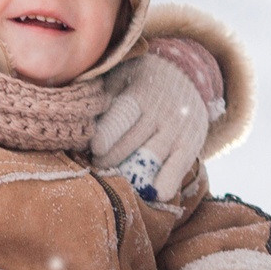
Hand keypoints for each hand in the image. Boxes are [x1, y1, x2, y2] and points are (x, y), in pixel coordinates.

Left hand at [92, 53, 209, 202]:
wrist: (188, 76)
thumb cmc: (142, 80)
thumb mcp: (122, 76)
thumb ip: (103, 95)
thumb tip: (80, 119)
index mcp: (141, 92)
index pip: (123, 114)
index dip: (109, 132)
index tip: (96, 147)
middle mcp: (161, 112)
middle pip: (133, 142)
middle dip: (111, 159)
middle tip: (97, 165)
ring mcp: (177, 131)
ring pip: (152, 160)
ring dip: (130, 174)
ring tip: (115, 178)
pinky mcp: (190, 146)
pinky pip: (177, 170)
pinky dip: (164, 185)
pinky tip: (152, 193)